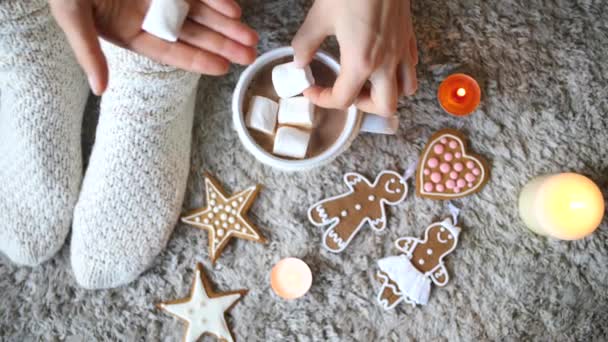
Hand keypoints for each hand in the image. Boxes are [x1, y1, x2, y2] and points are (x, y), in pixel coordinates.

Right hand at [49, 0, 258, 94]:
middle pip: (193, 33)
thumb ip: (88, 52)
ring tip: (251, 37)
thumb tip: (99, 90)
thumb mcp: (72, 16)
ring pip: (200, 12)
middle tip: (249, 56)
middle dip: (222, 44)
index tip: (222, 68)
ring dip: (226, 24)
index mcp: (129, 31)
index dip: (197, 59)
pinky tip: (234, 8)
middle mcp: (149, 14)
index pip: (170, 50)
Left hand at [292, 0, 417, 115]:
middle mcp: (386, 63)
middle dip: (362, 106)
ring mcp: (401, 51)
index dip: (322, 100)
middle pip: (383, 106)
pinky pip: (410, 66)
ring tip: (366, 82)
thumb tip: (299, 61)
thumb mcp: (320, 16)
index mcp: (361, 62)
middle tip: (345, 92)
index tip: (311, 89)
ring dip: (386, 93)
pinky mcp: (409, 37)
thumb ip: (305, 44)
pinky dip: (399, 73)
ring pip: (404, 90)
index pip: (343, 100)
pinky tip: (382, 62)